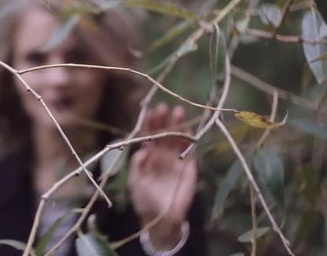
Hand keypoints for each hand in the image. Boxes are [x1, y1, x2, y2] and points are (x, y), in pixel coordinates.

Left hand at [128, 103, 196, 249]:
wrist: (161, 218)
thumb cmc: (144, 199)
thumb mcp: (136, 181)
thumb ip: (138, 164)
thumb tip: (144, 149)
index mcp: (148, 156)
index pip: (149, 136)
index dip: (149, 124)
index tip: (149, 112)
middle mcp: (162, 154)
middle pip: (164, 133)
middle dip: (164, 120)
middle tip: (164, 107)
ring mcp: (176, 159)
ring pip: (177, 138)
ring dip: (178, 125)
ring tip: (178, 111)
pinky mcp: (189, 167)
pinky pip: (190, 150)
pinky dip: (189, 140)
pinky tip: (188, 128)